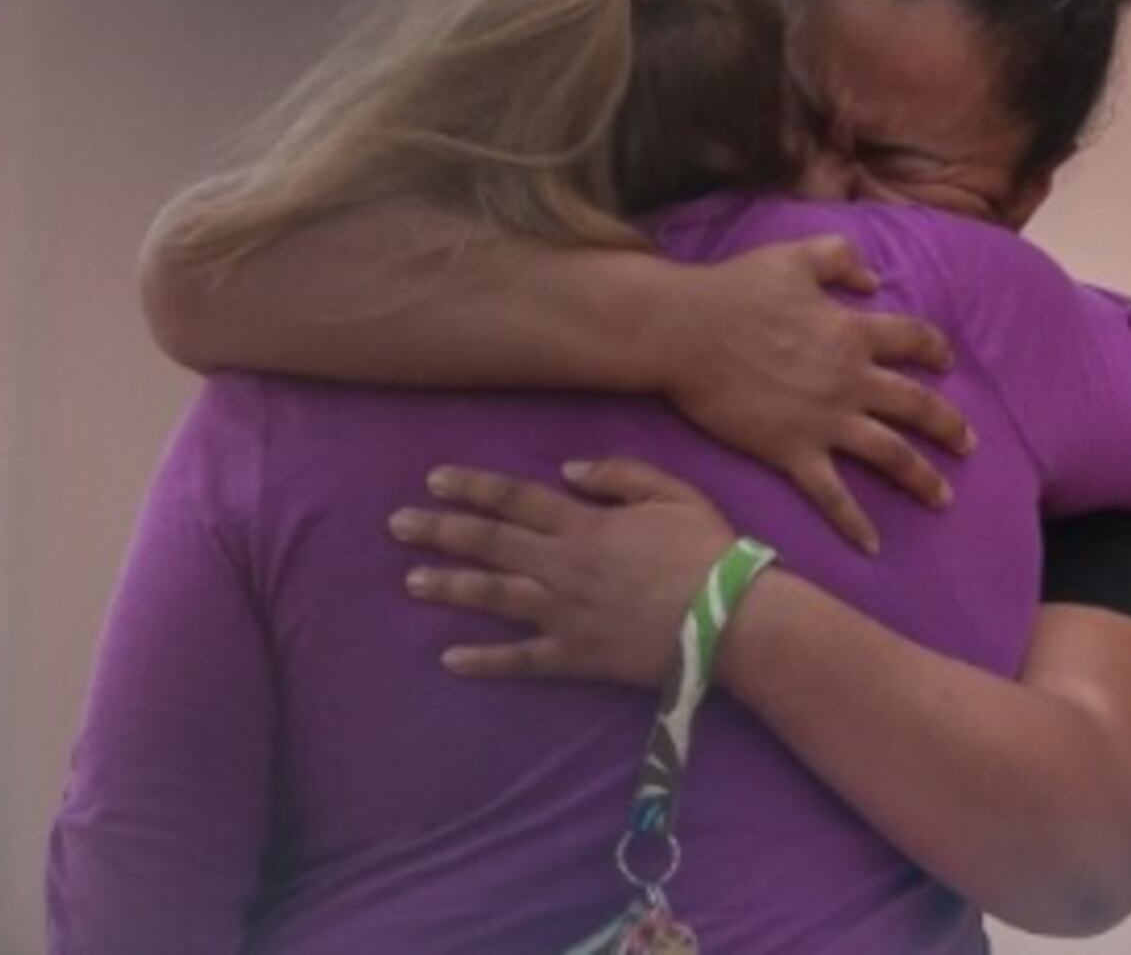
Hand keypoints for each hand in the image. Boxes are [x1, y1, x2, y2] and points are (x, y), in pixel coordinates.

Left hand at [389, 459, 743, 686]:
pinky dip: (484, 660)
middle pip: (489, 543)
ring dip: (449, 586)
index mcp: (585, 524)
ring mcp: (565, 614)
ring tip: (410, 580)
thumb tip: (568, 469)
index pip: (514, 499)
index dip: (472, 487)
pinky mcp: (576, 657)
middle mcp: (563, 566)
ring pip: (494, 596)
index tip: (433, 480)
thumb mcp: (673, 494)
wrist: (733, 621)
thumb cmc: (709, 552)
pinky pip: (521, 660)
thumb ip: (619, 475)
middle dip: (439, 531)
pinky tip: (450, 658)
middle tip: (397, 524)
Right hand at [649, 236, 971, 553]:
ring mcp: (824, 420)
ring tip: (942, 496)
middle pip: (917, 405)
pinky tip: (873, 546)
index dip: (934, 350)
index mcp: (852, 333)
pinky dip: (854, 522)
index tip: (945, 363)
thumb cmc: (734, 290)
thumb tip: (873, 280)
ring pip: (889, 454)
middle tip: (967, 444)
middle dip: (948, 426)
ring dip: (921, 477)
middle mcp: (850, 380)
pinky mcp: (792, 451)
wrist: (685, 332)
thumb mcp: (794, 256)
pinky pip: (832, 493)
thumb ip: (840, 258)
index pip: (913, 340)